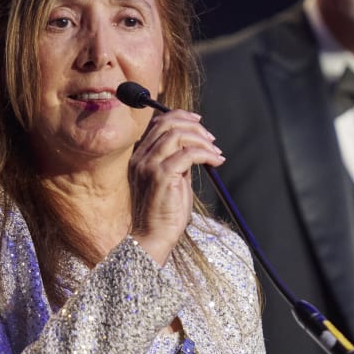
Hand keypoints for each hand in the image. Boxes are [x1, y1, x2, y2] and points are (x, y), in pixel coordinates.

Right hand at [127, 111, 224, 265]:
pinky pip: (188, 153)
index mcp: (139, 157)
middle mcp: (140, 158)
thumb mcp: (170, 180)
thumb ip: (178, 161)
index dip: (179, 117)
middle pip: (166, 123)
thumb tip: (196, 146)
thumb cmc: (163, 213)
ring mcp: (148, 166)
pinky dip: (205, 154)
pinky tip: (214, 162)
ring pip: (177, 134)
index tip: (198, 122)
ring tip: (215, 153)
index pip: (157, 124)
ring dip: (202, 140)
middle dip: (193, 125)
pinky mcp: (161, 175)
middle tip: (211, 138)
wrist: (153, 237)